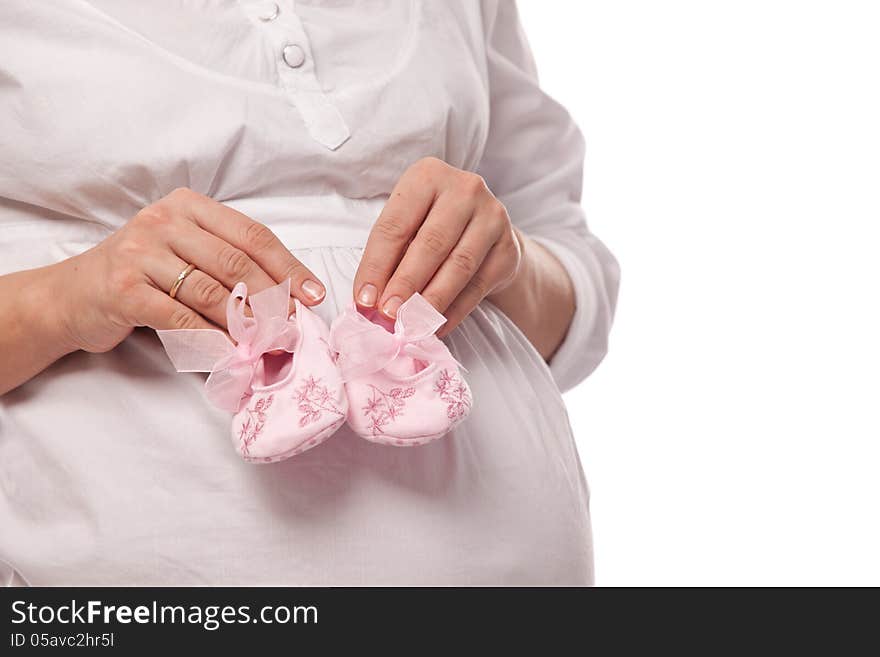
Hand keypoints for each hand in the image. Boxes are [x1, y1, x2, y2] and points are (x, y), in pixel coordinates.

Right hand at [56, 188, 324, 352]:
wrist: (71, 296)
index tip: (314, 295)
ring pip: (211, 291)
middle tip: (295, 328)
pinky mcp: (123, 288)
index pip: (252, 235)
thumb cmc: (140, 275)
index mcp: (188, 206)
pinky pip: (180, 317)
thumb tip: (288, 300)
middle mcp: (164, 221)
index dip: (288, 267)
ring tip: (269, 345)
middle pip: (236, 263)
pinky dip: (211, 339)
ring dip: (247, 324)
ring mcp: (140, 252)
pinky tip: (230, 354)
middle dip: (273, 300)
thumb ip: (227, 265)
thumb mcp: (185, 254)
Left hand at [353, 157, 521, 335]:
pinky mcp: (509, 246)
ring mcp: (492, 216)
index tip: (364, 301)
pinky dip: (455, 311)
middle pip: (430, 244)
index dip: (376, 266)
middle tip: (388, 316)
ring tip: (412, 325)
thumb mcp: (407, 226)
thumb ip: (389, 257)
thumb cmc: (431, 227)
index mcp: (427, 176)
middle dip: (405, 285)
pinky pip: (478, 285)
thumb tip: (369, 302)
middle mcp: (464, 189)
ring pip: (458, 266)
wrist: (485, 229)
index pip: (395, 226)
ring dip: (431, 301)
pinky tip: (436, 326)